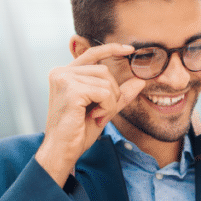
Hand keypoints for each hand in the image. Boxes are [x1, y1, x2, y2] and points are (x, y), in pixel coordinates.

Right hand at [35, 43, 144, 185]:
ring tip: (97, 116)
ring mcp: (64, 79)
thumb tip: (140, 81)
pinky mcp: (70, 90)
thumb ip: (119, 95)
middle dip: (111, 93)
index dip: (111, 49)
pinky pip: (104, 92)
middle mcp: (61, 72)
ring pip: (106, 81)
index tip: (130, 50)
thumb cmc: (78, 132)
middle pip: (104, 70)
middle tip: (101, 114)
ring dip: (109, 102)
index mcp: (65, 74)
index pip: (91, 54)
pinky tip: (95, 118)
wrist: (62, 151)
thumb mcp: (103, 109)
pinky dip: (107, 107)